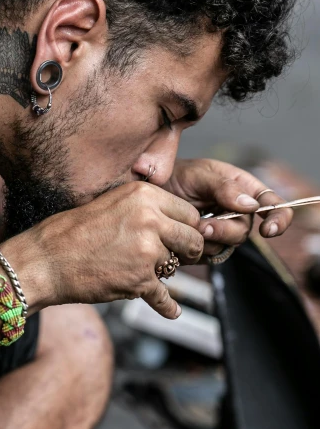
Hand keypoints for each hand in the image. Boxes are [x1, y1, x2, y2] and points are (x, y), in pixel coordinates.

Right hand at [7, 182, 202, 318]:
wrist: (45, 260)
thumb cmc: (71, 232)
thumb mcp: (112, 203)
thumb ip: (144, 209)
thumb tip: (173, 223)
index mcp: (143, 195)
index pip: (189, 213)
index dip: (187, 228)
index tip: (181, 237)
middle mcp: (150, 219)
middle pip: (193, 239)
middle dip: (187, 251)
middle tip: (177, 257)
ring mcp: (147, 251)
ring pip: (177, 266)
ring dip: (167, 273)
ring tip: (148, 273)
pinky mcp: (140, 280)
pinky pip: (165, 297)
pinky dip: (168, 307)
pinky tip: (172, 310)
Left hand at [164, 159, 293, 258]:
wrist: (151, 191)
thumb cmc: (177, 175)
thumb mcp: (200, 174)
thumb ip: (224, 187)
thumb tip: (251, 205)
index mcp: (244, 189)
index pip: (272, 205)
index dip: (278, 219)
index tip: (267, 230)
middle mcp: (237, 212)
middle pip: (243, 231)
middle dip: (225, 231)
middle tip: (203, 226)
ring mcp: (222, 231)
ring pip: (226, 246)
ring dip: (208, 240)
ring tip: (189, 227)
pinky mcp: (205, 245)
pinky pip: (208, 255)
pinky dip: (196, 248)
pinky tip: (183, 236)